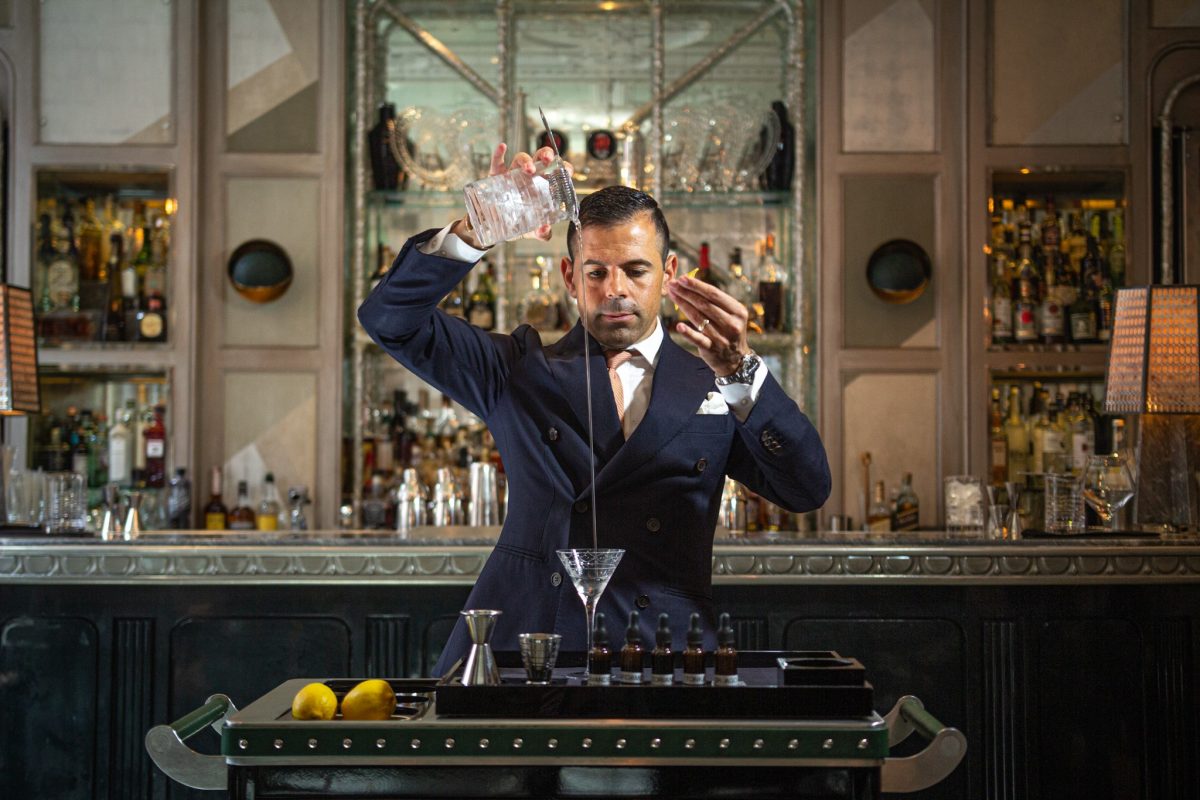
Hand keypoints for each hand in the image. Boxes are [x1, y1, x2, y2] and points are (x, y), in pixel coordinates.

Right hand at [451, 143, 573, 248]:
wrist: (496, 228)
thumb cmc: (519, 224)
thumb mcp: (533, 230)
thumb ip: (542, 233)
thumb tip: (545, 229)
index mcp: (542, 186)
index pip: (556, 171)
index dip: (563, 167)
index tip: (567, 171)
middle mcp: (529, 176)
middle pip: (540, 158)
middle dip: (545, 155)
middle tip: (548, 160)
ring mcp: (513, 174)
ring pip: (520, 159)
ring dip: (526, 160)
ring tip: (528, 169)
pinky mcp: (497, 176)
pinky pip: (497, 162)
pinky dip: (499, 154)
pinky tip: (503, 147)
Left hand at [666, 275, 749, 375]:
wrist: (735, 359)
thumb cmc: (729, 330)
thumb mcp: (731, 315)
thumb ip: (716, 302)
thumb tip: (691, 284)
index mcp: (737, 311)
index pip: (714, 294)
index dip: (697, 285)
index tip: (683, 278)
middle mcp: (731, 323)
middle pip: (704, 304)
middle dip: (686, 292)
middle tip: (673, 284)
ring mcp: (722, 337)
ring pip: (698, 318)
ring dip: (683, 305)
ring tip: (672, 295)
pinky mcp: (712, 349)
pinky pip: (698, 339)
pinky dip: (688, 333)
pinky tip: (679, 326)